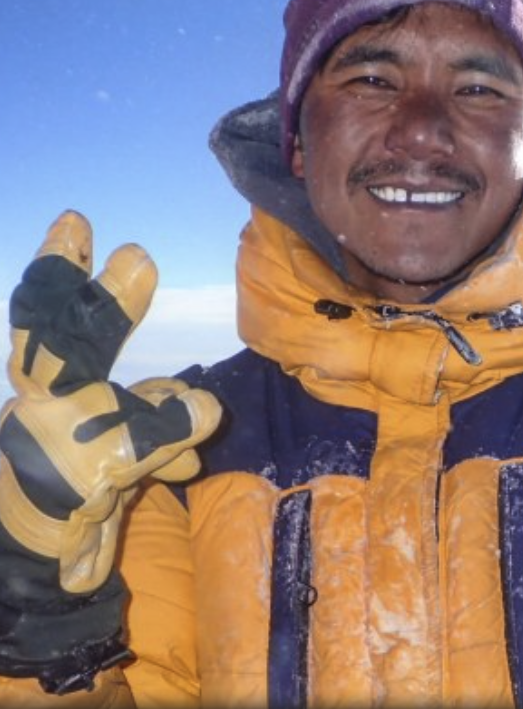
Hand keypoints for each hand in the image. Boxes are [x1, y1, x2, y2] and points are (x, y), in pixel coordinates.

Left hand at [0, 210, 221, 692]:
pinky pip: (150, 439)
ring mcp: (85, 427)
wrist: (41, 572)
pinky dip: (167, 449)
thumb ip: (156, 431)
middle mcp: (61, 399)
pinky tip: (181, 468)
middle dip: (110, 300)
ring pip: (133, 400)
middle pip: (87, 340)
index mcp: (47, 393)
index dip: (66, 273)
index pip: (54, 322)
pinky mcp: (107, 457)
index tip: (77, 224)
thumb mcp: (103, 467)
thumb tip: (207, 406)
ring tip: (178, 456)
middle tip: (135, 256)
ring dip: (160, 416)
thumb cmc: (54, 506)